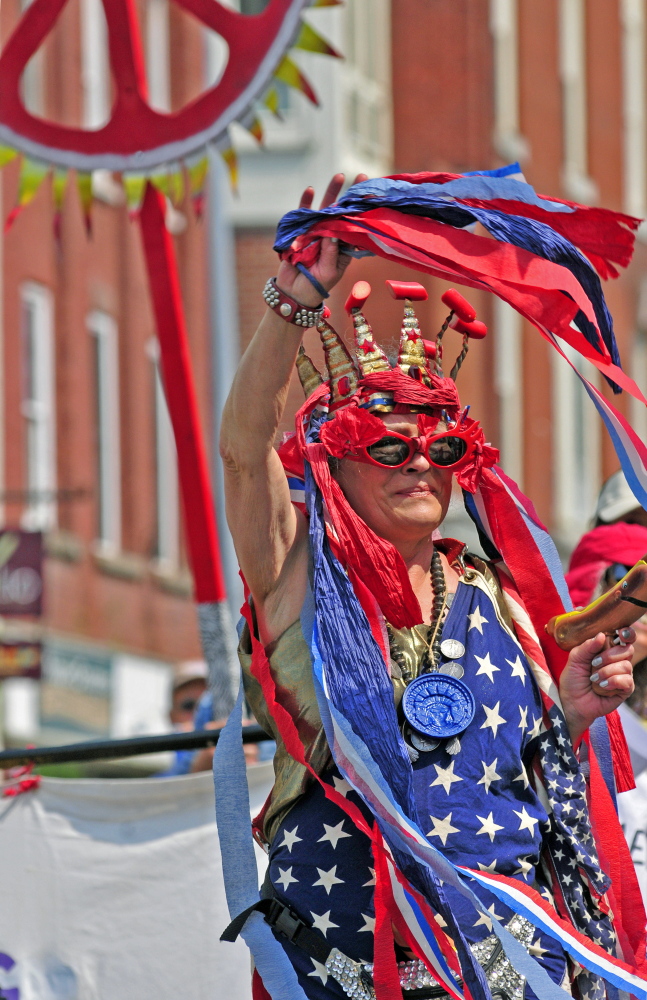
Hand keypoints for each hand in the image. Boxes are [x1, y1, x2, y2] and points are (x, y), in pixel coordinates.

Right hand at [275, 172, 367, 306]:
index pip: (354, 226)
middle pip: (341, 212)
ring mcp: (316, 233)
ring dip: (331, 192)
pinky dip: (305, 202)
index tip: (371, 195)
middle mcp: (331, 237)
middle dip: (349, 194)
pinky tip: (310, 190)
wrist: (293, 293)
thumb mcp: (328, 273)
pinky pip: (303, 215)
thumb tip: (333, 233)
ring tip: (339, 175)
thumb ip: (331, 254)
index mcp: (343, 247)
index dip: (361, 211)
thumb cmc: (315, 286)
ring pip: (324, 209)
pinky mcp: (300, 232)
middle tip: (360, 176)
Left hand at [559, 628, 635, 744]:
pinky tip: (602, 686)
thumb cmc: (573, 680)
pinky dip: (612, 682)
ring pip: (626, 665)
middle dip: (609, 655)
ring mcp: (623, 675)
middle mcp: (618, 661)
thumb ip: (587, 646)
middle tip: (594, 663)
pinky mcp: (625, 689)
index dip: (626, 634)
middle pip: (627, 649)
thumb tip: (601, 635)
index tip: (620, 634)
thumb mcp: (575, 659)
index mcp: (607, 649)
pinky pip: (627, 681)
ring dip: (606, 671)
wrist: (572, 702)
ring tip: (593, 679)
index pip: (624, 637)